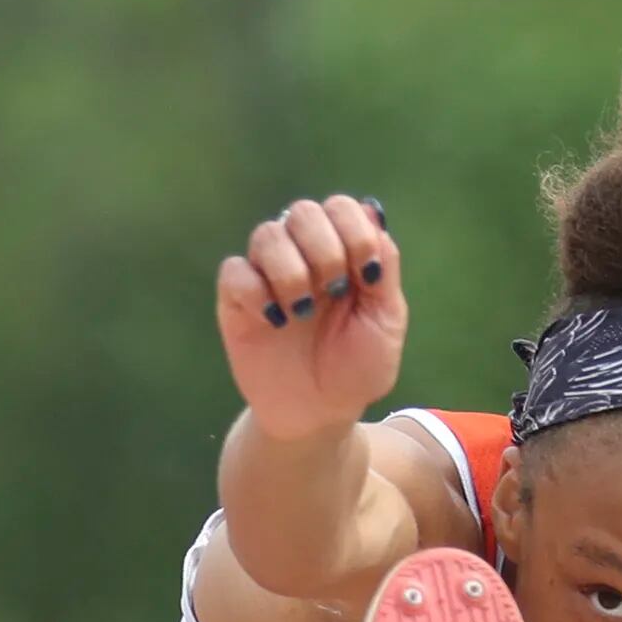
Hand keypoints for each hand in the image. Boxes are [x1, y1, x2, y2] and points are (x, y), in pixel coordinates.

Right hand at [215, 194, 406, 441]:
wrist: (321, 413)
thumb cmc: (357, 367)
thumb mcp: (386, 321)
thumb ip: (384, 268)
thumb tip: (375, 212)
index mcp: (343, 253)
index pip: (341, 207)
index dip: (355, 230)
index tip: (366, 275)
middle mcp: (303, 255)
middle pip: (303, 211)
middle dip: (325, 249)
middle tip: (335, 291)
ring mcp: (268, 274)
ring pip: (268, 234)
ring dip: (292, 272)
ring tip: (303, 313)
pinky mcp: (237, 299)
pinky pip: (235, 271)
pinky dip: (256, 293)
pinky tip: (276, 322)